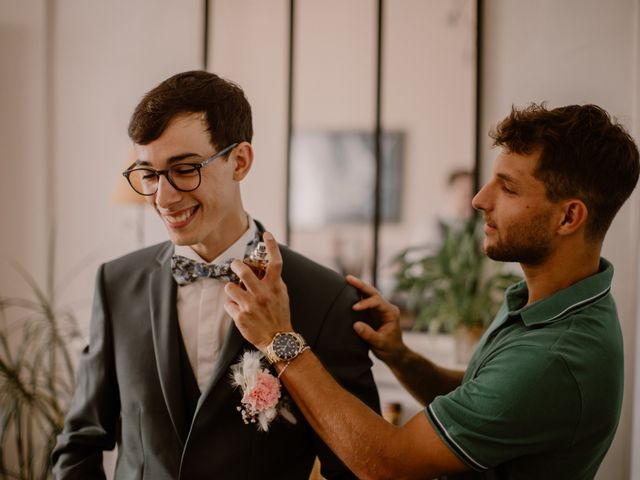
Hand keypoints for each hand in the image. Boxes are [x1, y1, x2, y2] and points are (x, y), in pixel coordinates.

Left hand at [224, 232, 291, 350]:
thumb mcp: (281, 295)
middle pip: (244, 271)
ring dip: (231, 289)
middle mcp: (263, 294)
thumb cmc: (279, 314)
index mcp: (275, 287)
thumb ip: (273, 281)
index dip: (271, 246)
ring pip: (230, 287)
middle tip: (235, 264)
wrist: (278, 340)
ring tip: (236, 294)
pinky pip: (228, 305)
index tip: (266, 234)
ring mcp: (250, 306)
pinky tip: (239, 312)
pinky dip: (232, 307)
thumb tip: (261, 266)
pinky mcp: (241, 317)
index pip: (275, 262)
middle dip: (236, 265)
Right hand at [347, 275, 407, 365]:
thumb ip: (369, 334)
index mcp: (391, 313)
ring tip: (347, 280)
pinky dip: (356, 295)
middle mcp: (385, 308)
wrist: (394, 353)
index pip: (377, 302)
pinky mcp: (372, 312)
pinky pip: (365, 301)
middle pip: (373, 293)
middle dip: (361, 285)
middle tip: (348, 278)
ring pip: (369, 294)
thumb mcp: (380, 343)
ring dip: (358, 287)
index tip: (354, 308)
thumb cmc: (390, 348)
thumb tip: (356, 325)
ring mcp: (379, 309)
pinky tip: (347, 291)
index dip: (365, 303)